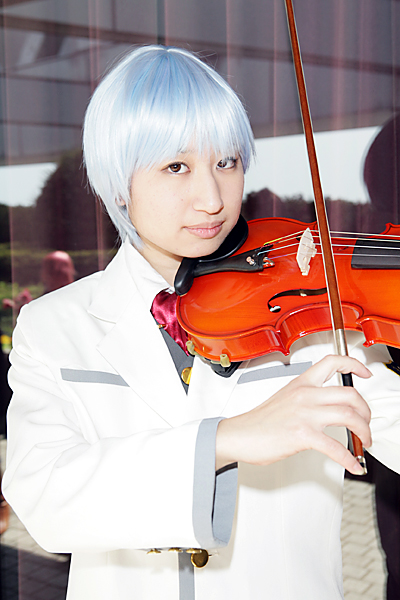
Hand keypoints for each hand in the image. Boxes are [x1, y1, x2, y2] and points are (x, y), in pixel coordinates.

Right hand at [216, 354, 371, 474]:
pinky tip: (352, 464)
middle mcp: (305, 394)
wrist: (240, 435)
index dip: (354, 365)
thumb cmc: (260, 421)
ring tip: (364, 440)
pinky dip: (349, 459)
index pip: (332, 362)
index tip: (365, 372)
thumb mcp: (286, 399)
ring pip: (350, 416)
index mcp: (301, 383)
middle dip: (366, 411)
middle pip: (350, 394)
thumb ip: (308, 399)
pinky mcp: (303, 435)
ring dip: (364, 431)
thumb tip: (329, 408)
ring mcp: (305, 414)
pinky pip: (336, 447)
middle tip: (366, 422)